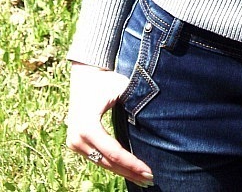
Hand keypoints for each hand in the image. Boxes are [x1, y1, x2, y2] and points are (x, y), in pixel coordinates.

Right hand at [66, 62, 154, 187]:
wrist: (85, 72)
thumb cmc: (107, 79)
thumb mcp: (123, 88)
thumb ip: (136, 103)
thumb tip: (157, 121)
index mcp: (88, 126)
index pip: (114, 152)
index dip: (132, 163)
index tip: (149, 171)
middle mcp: (77, 138)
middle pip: (107, 162)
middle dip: (129, 172)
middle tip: (150, 179)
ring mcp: (74, 142)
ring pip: (101, 162)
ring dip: (121, 171)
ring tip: (141, 178)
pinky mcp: (75, 142)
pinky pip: (96, 157)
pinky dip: (112, 164)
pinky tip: (127, 169)